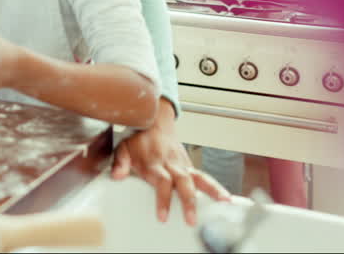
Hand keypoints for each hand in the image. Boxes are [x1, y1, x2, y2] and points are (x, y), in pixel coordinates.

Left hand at [111, 99, 229, 224]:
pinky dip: (216, 187)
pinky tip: (227, 198)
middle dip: (188, 201)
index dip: (163, 198)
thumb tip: (116, 175)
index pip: (161, 182)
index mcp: (154, 162)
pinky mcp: (189, 166)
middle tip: (191, 220)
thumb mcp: (123, 148)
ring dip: (211, 191)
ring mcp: (182, 165)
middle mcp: (171, 164)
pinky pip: (204, 177)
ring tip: (223, 203)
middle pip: (182, 182)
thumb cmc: (138, 140)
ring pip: (199, 178)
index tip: (163, 216)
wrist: (153, 123)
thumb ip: (120, 163)